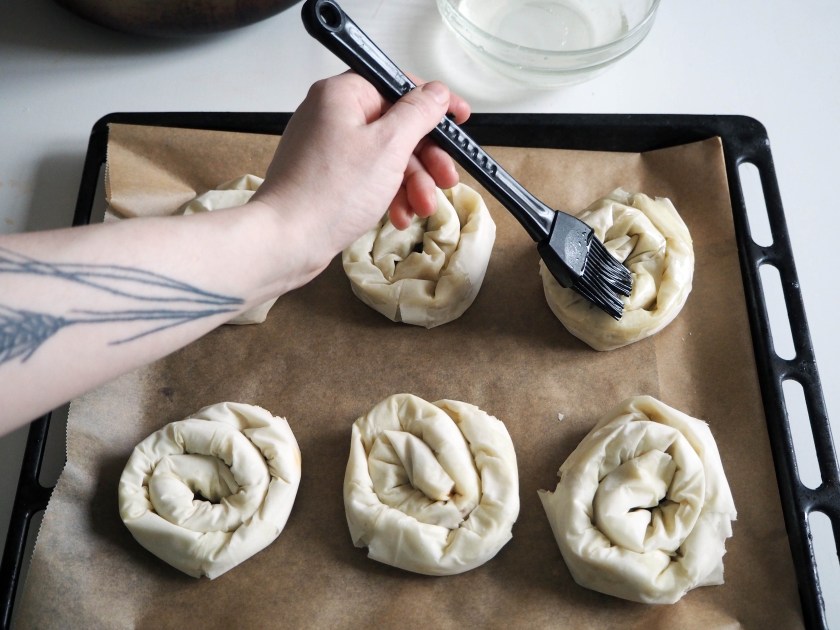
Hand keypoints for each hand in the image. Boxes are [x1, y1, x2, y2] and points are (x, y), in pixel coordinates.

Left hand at [252, 71, 469, 277]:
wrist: (287, 241)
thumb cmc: (330, 193)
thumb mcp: (389, 146)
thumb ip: (418, 114)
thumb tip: (437, 93)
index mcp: (343, 95)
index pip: (399, 86)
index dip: (434, 104)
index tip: (460, 120)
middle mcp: (332, 115)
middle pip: (396, 125)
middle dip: (425, 158)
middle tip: (446, 179)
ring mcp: (327, 147)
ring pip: (385, 156)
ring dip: (411, 183)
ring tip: (422, 208)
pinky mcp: (326, 177)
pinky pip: (368, 177)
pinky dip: (388, 194)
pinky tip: (399, 216)